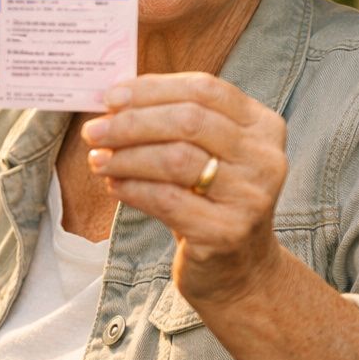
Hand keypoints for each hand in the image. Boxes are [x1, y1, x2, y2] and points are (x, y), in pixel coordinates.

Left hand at [82, 72, 288, 306]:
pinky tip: (113, 185)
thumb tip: (113, 101)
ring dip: (126, 156)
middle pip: (188, 121)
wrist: (240, 270)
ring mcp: (250, 197)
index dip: (153, 89)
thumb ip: (173, 122)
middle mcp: (265, 158)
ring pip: (176, 159)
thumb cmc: (211, 201)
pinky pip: (167, 200)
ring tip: (97, 160)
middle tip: (93, 131)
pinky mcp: (227, 232)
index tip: (111, 97)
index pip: (205, 89)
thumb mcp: (206, 154)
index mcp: (262, 126)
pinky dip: (132, 188)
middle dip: (132, 122)